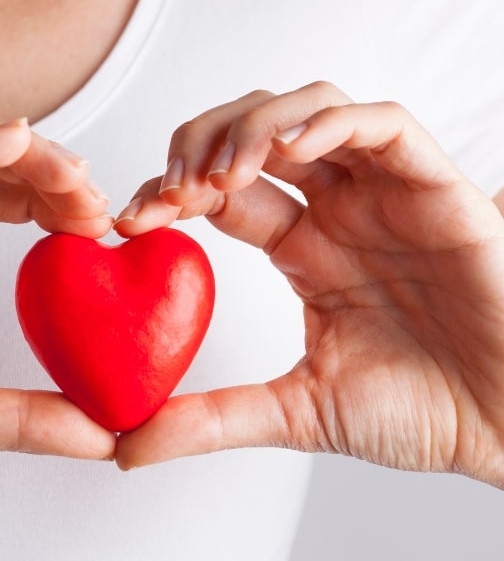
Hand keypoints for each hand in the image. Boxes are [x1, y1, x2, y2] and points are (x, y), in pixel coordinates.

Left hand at [113, 82, 503, 487]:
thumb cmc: (425, 410)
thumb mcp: (295, 412)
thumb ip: (210, 419)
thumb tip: (124, 450)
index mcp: (302, 248)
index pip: (218, 193)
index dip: (168, 193)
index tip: (128, 222)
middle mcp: (338, 209)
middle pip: (251, 134)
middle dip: (197, 147)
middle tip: (168, 191)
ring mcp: (384, 192)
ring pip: (309, 110)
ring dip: (253, 127)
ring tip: (219, 172)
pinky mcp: (436, 187)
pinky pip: (383, 124)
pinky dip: (331, 121)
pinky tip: (290, 148)